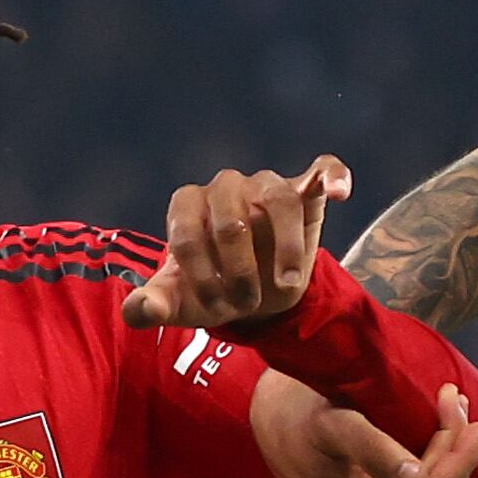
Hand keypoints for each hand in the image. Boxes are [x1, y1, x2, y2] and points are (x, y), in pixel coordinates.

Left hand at [123, 157, 352, 331]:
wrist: (254, 299)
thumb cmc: (212, 291)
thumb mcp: (182, 305)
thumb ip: (154, 306)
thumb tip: (138, 309)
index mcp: (189, 206)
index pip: (186, 224)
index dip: (198, 268)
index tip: (214, 305)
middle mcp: (226, 188)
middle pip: (230, 210)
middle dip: (238, 265)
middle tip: (246, 301)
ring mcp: (266, 187)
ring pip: (277, 196)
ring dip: (283, 245)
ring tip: (286, 282)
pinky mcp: (304, 193)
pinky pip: (321, 169)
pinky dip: (331, 174)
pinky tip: (338, 191)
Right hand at [249, 370, 477, 477]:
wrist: (264, 417)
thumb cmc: (299, 409)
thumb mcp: (336, 422)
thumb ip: (374, 448)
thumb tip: (415, 477)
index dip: (458, 454)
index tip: (468, 410)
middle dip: (455, 452)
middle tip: (460, 402)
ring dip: (445, 459)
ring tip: (453, 412)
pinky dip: (428, 469)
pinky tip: (436, 438)